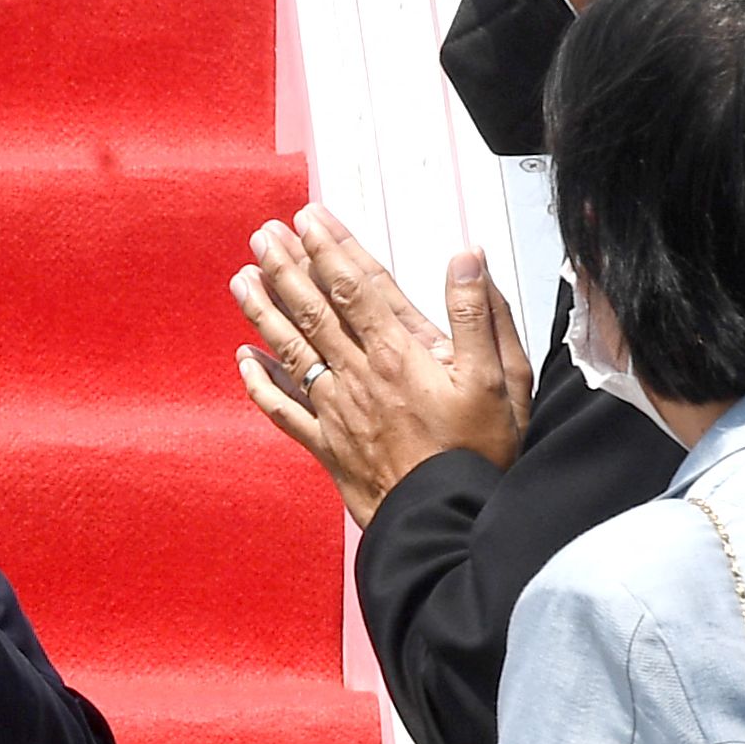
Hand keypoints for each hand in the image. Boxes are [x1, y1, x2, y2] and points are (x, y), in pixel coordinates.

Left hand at [230, 203, 533, 525]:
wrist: (446, 524)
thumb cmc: (477, 457)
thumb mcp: (502, 380)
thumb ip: (480, 314)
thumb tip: (468, 258)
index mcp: (401, 355)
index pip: (357, 287)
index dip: (331, 249)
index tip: (310, 219)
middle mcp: (360, 376)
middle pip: (314, 310)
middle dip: (287, 267)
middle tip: (264, 234)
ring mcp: (338, 411)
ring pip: (292, 350)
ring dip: (265, 311)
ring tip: (242, 278)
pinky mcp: (328, 445)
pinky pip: (284, 410)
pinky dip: (261, 383)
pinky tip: (244, 360)